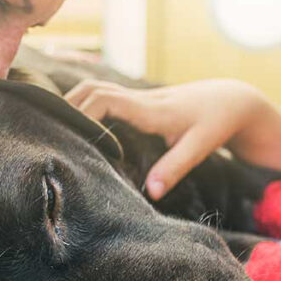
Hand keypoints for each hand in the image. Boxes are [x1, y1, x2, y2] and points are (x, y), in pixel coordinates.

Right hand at [65, 79, 271, 199]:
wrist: (232, 100)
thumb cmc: (216, 123)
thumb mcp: (199, 147)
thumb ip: (174, 168)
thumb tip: (150, 192)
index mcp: (149, 108)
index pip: (104, 100)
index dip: (81, 114)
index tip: (71, 138)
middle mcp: (138, 98)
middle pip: (91, 88)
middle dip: (67, 106)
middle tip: (48, 132)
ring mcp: (137, 97)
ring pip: (95, 88)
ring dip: (73, 103)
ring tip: (55, 129)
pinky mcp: (138, 102)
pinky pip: (104, 96)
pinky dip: (85, 105)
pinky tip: (75, 124)